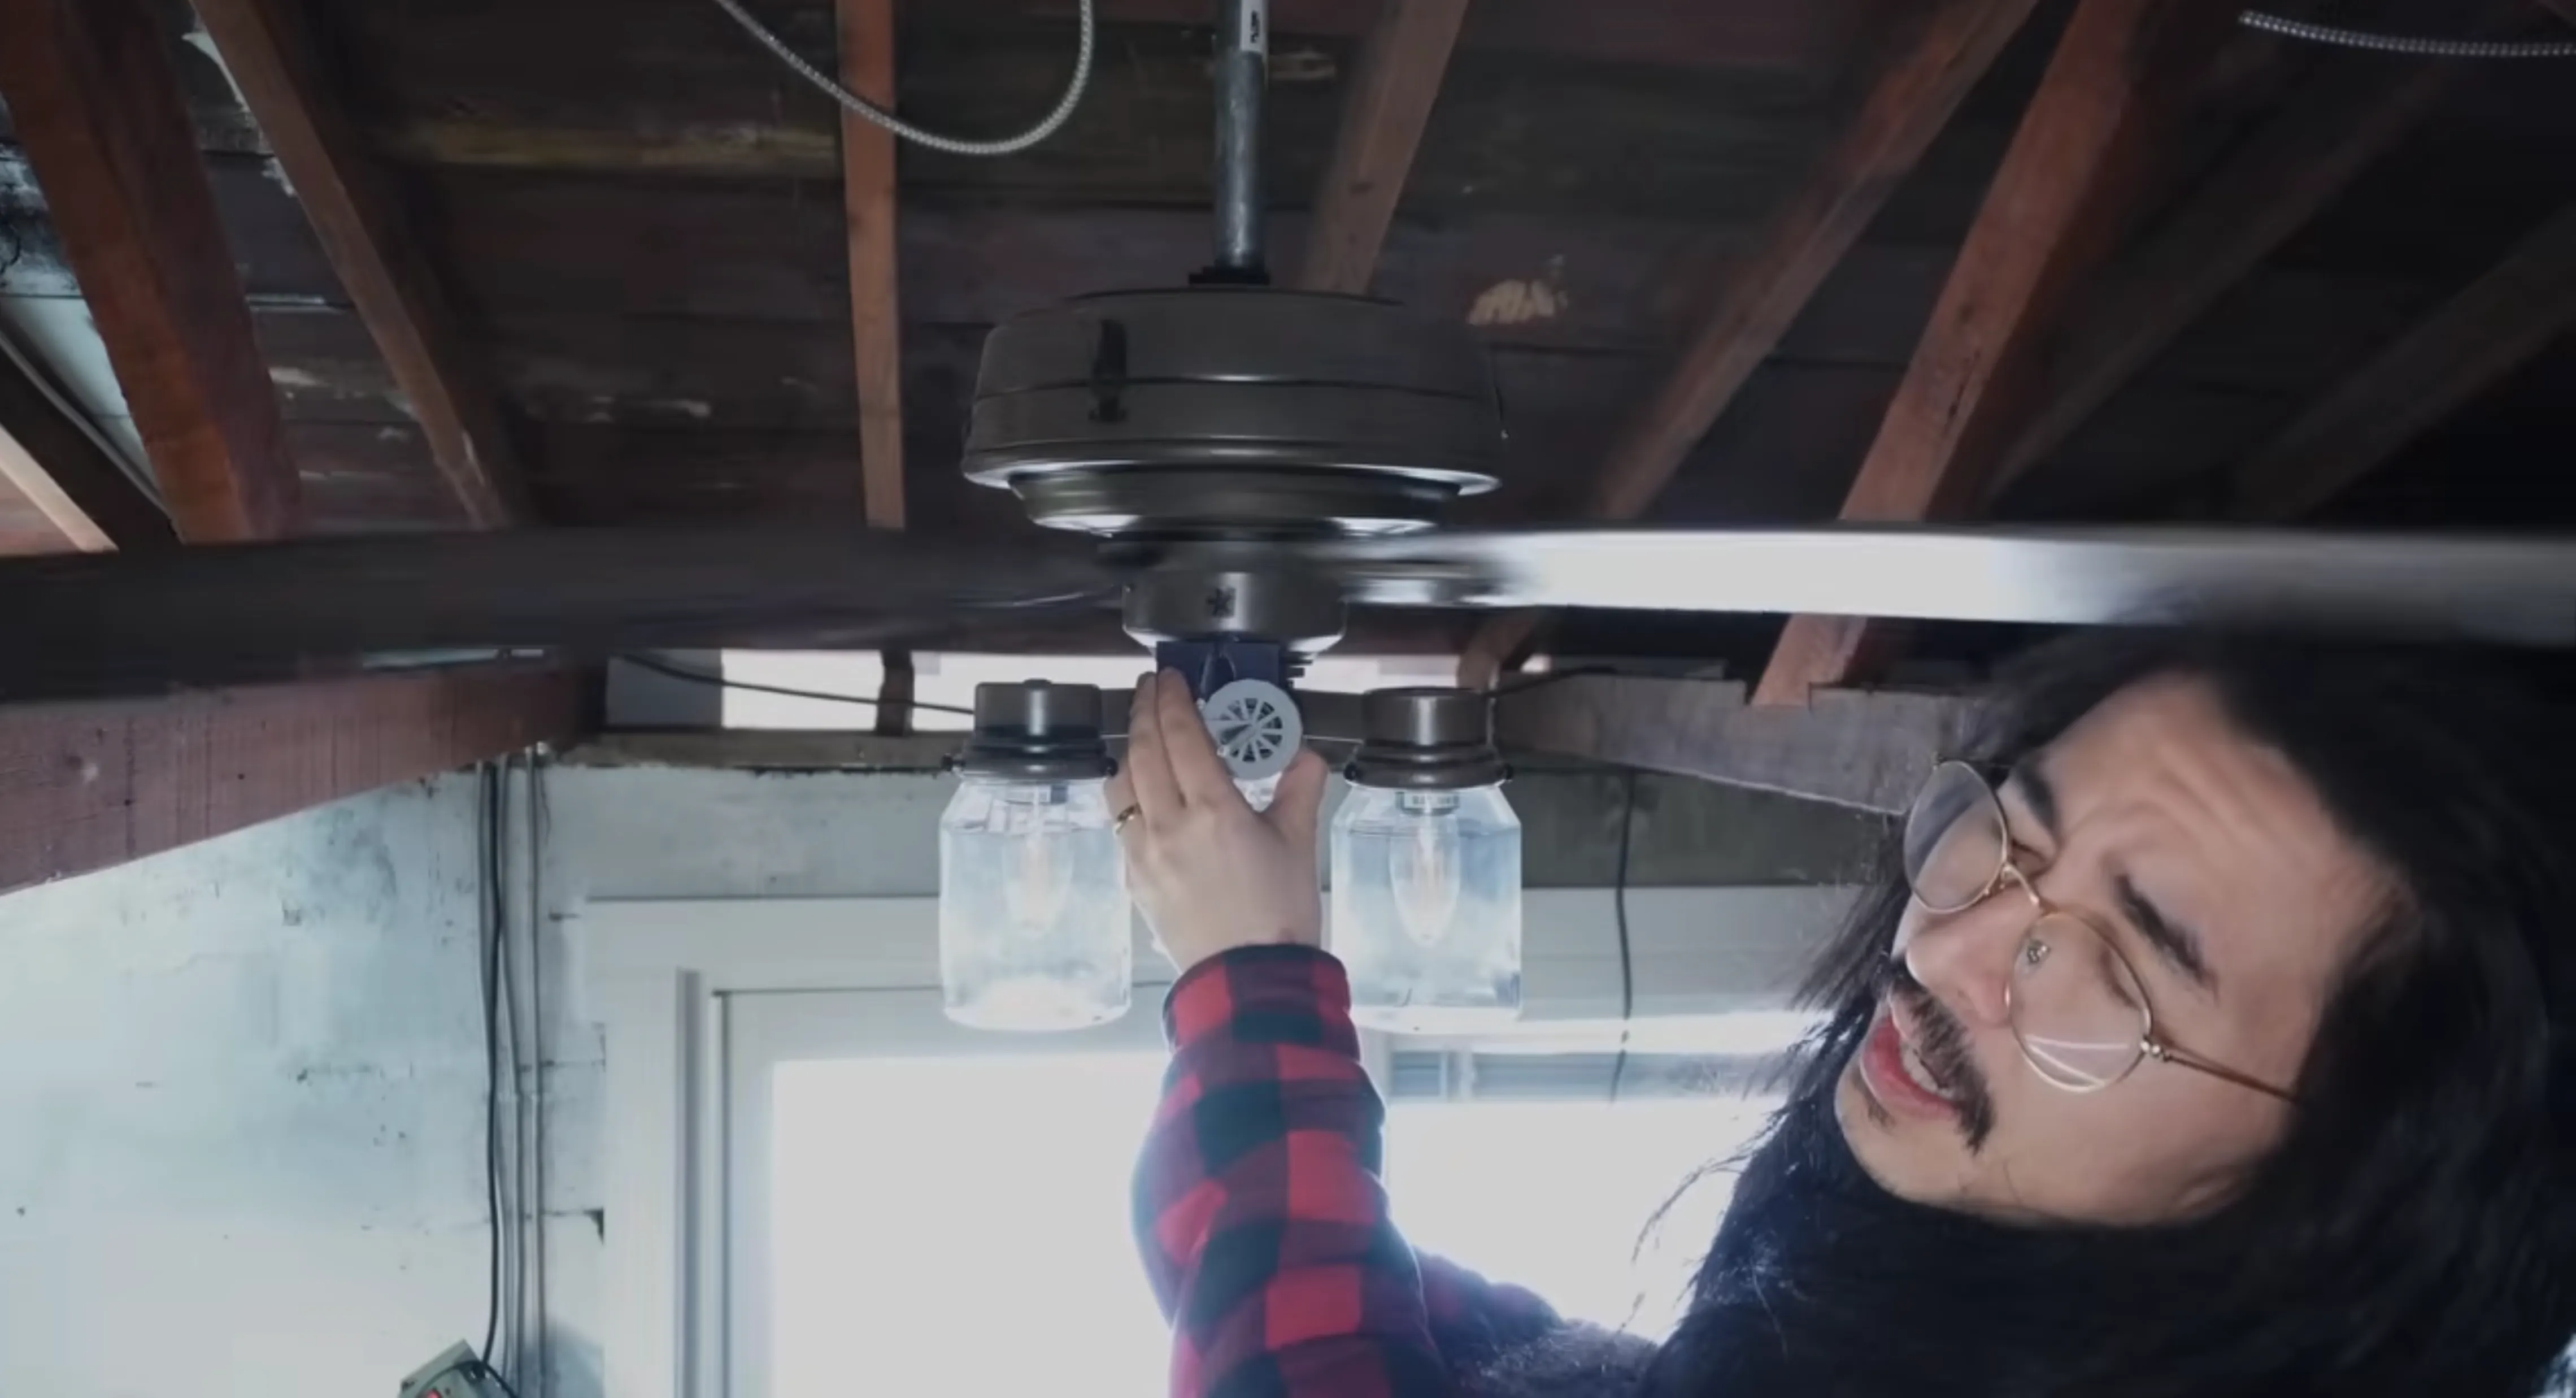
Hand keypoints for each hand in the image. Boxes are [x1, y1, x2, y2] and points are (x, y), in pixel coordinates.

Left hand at [1107, 671, 1331, 973]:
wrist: (1250, 978)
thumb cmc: (1278, 915)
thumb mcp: (1298, 843)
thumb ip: (1300, 789)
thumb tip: (1306, 756)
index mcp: (1214, 811)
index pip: (1181, 737)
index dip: (1173, 700)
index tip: (1171, 678)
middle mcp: (1170, 827)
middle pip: (1144, 751)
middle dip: (1145, 710)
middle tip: (1151, 686)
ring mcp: (1145, 853)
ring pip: (1122, 784)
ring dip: (1129, 750)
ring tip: (1142, 731)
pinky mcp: (1135, 877)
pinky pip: (1122, 822)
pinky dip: (1128, 793)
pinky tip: (1142, 787)